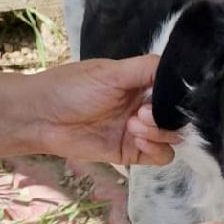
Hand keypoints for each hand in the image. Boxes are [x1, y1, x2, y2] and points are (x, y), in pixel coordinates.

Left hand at [35, 55, 180, 164]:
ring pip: (172, 137)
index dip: (178, 96)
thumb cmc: (72, 88)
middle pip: (178, 116)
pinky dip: (157, 150)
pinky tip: (138, 141)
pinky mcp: (132, 152)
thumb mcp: (112, 71)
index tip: (166, 98)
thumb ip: (147, 68)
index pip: (176, 90)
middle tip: (141, 115)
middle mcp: (144, 106)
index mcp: (141, 83)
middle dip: (166, 117)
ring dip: (160, 133)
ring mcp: (140, 131)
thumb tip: (180, 66)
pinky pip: (161, 157)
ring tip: (133, 127)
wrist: (42, 118)